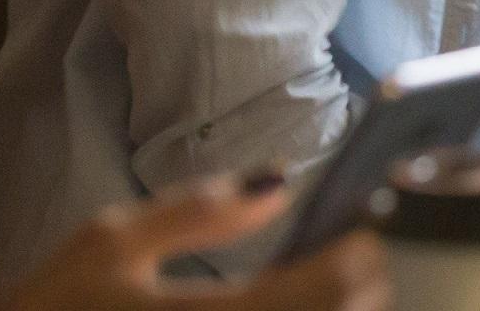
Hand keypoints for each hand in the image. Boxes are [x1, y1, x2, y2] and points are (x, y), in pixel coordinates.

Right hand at [0, 173, 383, 310]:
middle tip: (360, 249)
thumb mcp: (108, 245)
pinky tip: (299, 304)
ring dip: (342, 306)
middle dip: (366, 282)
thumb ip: (199, 210)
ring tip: (329, 281)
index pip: (331, 287)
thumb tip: (279, 182)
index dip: (366, 250)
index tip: (371, 220)